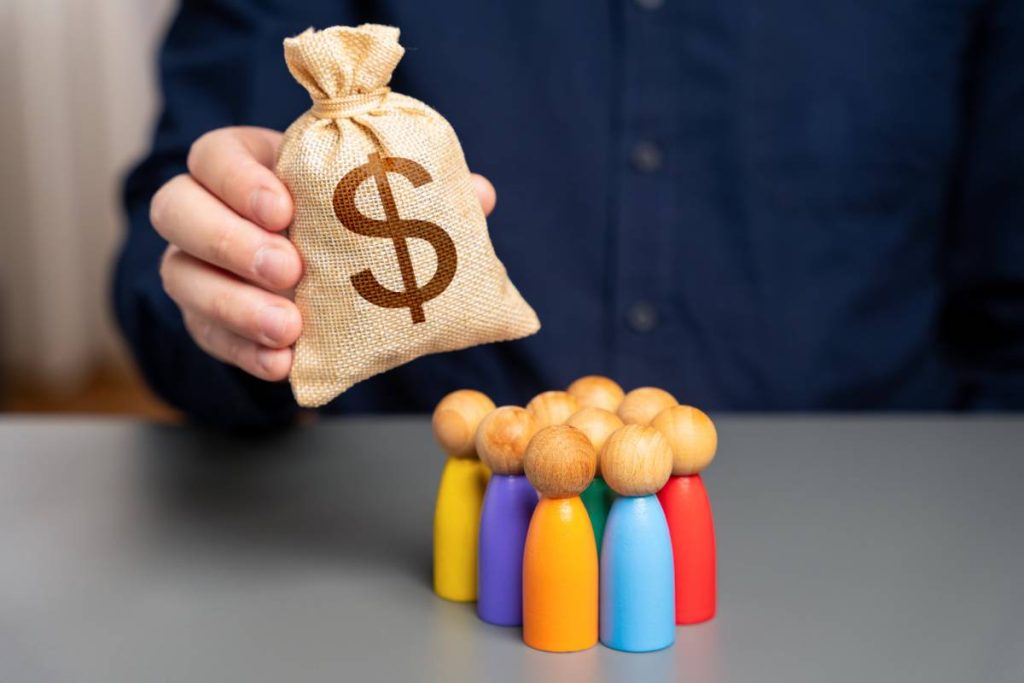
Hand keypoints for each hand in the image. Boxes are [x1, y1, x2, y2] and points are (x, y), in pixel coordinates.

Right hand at [151, 126, 496, 380]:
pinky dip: (243, 352)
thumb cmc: (345, 226)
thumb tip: (479, 195)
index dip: (238, 178)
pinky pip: (206, 336)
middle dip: (230, 241)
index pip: (214, 155)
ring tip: (289, 327)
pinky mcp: (206, 321)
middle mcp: (207, 212)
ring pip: (181, 277)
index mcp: (248, 168)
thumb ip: (418, 197)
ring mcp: (198, 268)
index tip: (283, 207)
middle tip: (289, 269)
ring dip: (234, 304)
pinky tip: (282, 363)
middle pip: (176, 209)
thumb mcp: (374, 204)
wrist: (322, 285)